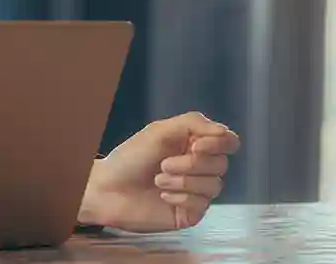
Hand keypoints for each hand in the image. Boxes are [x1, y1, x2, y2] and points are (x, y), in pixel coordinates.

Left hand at [79, 111, 240, 232]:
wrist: (108, 189)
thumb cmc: (130, 158)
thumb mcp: (160, 131)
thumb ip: (194, 124)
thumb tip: (225, 132)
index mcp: (194, 145)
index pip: (228, 142)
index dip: (219, 144)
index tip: (197, 145)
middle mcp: (199, 168)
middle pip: (221, 164)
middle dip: (191, 164)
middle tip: (163, 164)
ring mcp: (196, 191)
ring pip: (214, 185)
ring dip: (183, 181)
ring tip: (158, 179)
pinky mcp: (190, 212)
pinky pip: (202, 204)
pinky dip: (181, 197)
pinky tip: (162, 195)